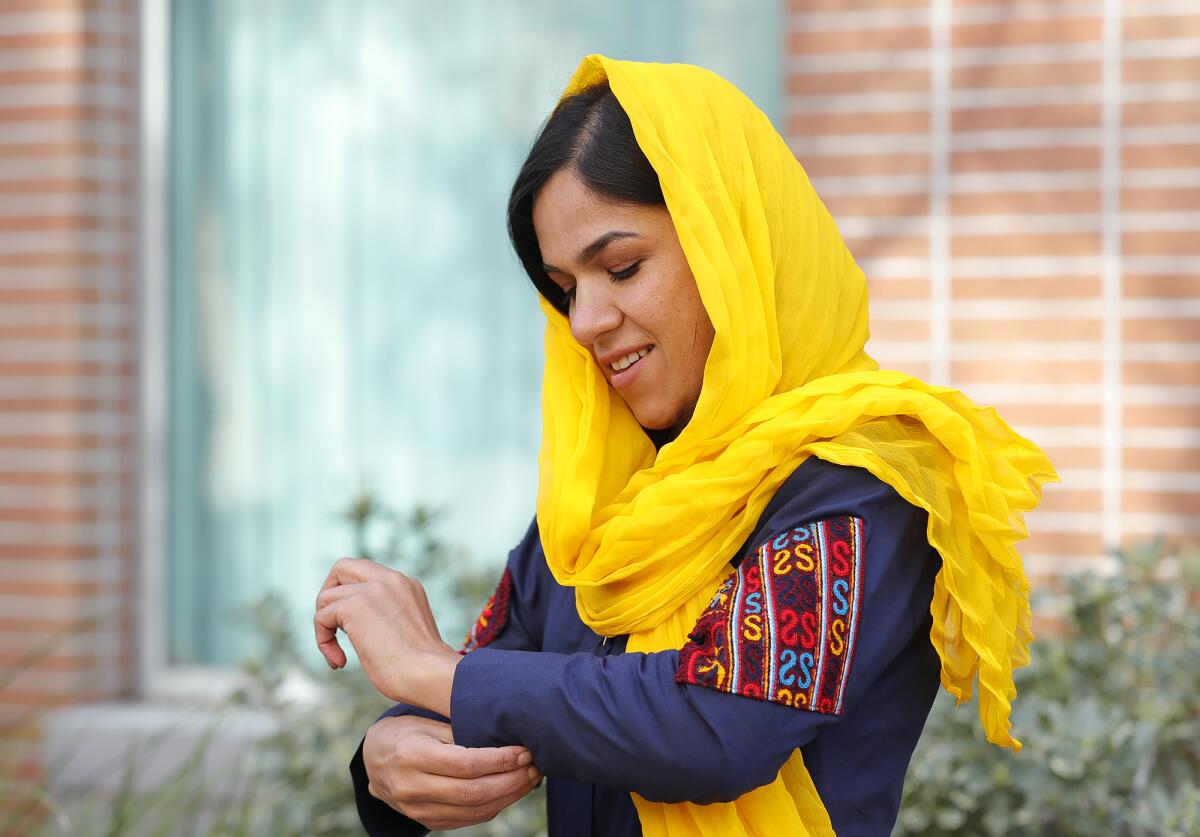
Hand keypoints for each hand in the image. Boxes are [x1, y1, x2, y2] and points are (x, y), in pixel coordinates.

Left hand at [314, 557, 461, 713]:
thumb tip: (363, 626)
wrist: (429, 673)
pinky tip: (340, 662)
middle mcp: (391, 579)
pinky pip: (321, 618)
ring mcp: (372, 589)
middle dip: (329, 594)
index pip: (368, 574)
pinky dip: (323, 642)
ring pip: (326, 596)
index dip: (353, 596)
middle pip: (343, 567)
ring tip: (339, 654)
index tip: (356, 626)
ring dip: (325, 626)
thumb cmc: (423, 667)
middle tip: (334, 625)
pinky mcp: (354, 605)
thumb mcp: (408, 629)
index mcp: (406, 585)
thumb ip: (389, 616)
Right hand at [364, 715, 541, 829]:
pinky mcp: (427, 821)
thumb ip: (459, 733)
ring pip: (474, 811)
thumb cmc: (406, 732)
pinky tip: (511, 791)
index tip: (524, 751)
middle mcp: (412, 787)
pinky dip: (495, 806)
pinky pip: (468, 819)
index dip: (499, 760)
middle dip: (511, 781)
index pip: (464, 764)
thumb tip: (505, 737)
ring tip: (530, 779)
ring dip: (509, 796)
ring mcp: (417, 810)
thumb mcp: (425, 723)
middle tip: (535, 767)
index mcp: (411, 755)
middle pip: (472, 793)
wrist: (372, 761)